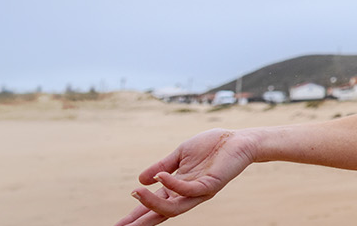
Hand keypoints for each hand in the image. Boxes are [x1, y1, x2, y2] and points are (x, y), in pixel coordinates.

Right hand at [112, 128, 258, 225]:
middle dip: (141, 221)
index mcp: (178, 188)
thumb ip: (161, 166)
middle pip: (161, 214)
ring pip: (174, 208)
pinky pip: (189, 189)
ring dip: (153, 202)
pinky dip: (173, 184)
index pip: (154, 205)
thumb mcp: (180, 155)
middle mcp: (187, 194)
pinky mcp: (211, 184)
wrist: (238, 140)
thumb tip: (139, 181)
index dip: (136, 214)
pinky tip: (160, 177)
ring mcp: (199, 191)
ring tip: (136, 193)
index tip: (119, 224)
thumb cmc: (211, 146)